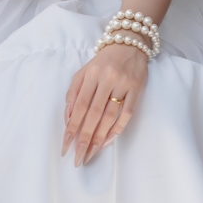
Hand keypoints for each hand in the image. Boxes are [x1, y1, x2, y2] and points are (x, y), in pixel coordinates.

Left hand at [62, 44, 147, 165]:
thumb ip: (73, 92)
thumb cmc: (103, 61)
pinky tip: (107, 141)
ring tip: (90, 154)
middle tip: (78, 158)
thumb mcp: (84, 71)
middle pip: (94, 114)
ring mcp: (123, 85)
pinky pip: (126, 114)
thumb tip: (68, 118)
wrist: (130, 44)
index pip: (79, 106)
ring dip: (99, 138)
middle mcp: (107, 79)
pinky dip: (117, 129)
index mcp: (91, 74)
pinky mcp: (137, 90)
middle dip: (84, 138)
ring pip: (109, 116)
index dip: (72, 127)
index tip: (65, 146)